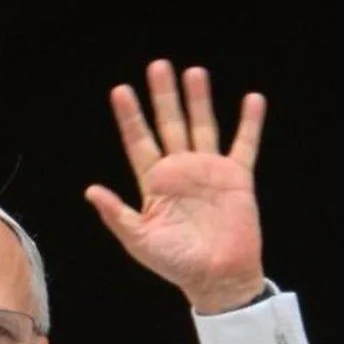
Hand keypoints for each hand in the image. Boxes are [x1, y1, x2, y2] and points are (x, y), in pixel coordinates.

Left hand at [85, 60, 266, 313]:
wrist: (215, 277)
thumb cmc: (175, 264)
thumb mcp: (139, 240)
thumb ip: (116, 214)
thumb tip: (91, 190)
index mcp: (154, 185)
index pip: (139, 143)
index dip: (130, 118)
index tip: (120, 91)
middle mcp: (180, 173)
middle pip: (170, 126)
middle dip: (163, 97)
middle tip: (157, 66)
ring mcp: (208, 173)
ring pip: (202, 127)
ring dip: (198, 100)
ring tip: (193, 72)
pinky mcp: (236, 179)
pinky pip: (244, 145)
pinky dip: (249, 124)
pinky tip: (252, 100)